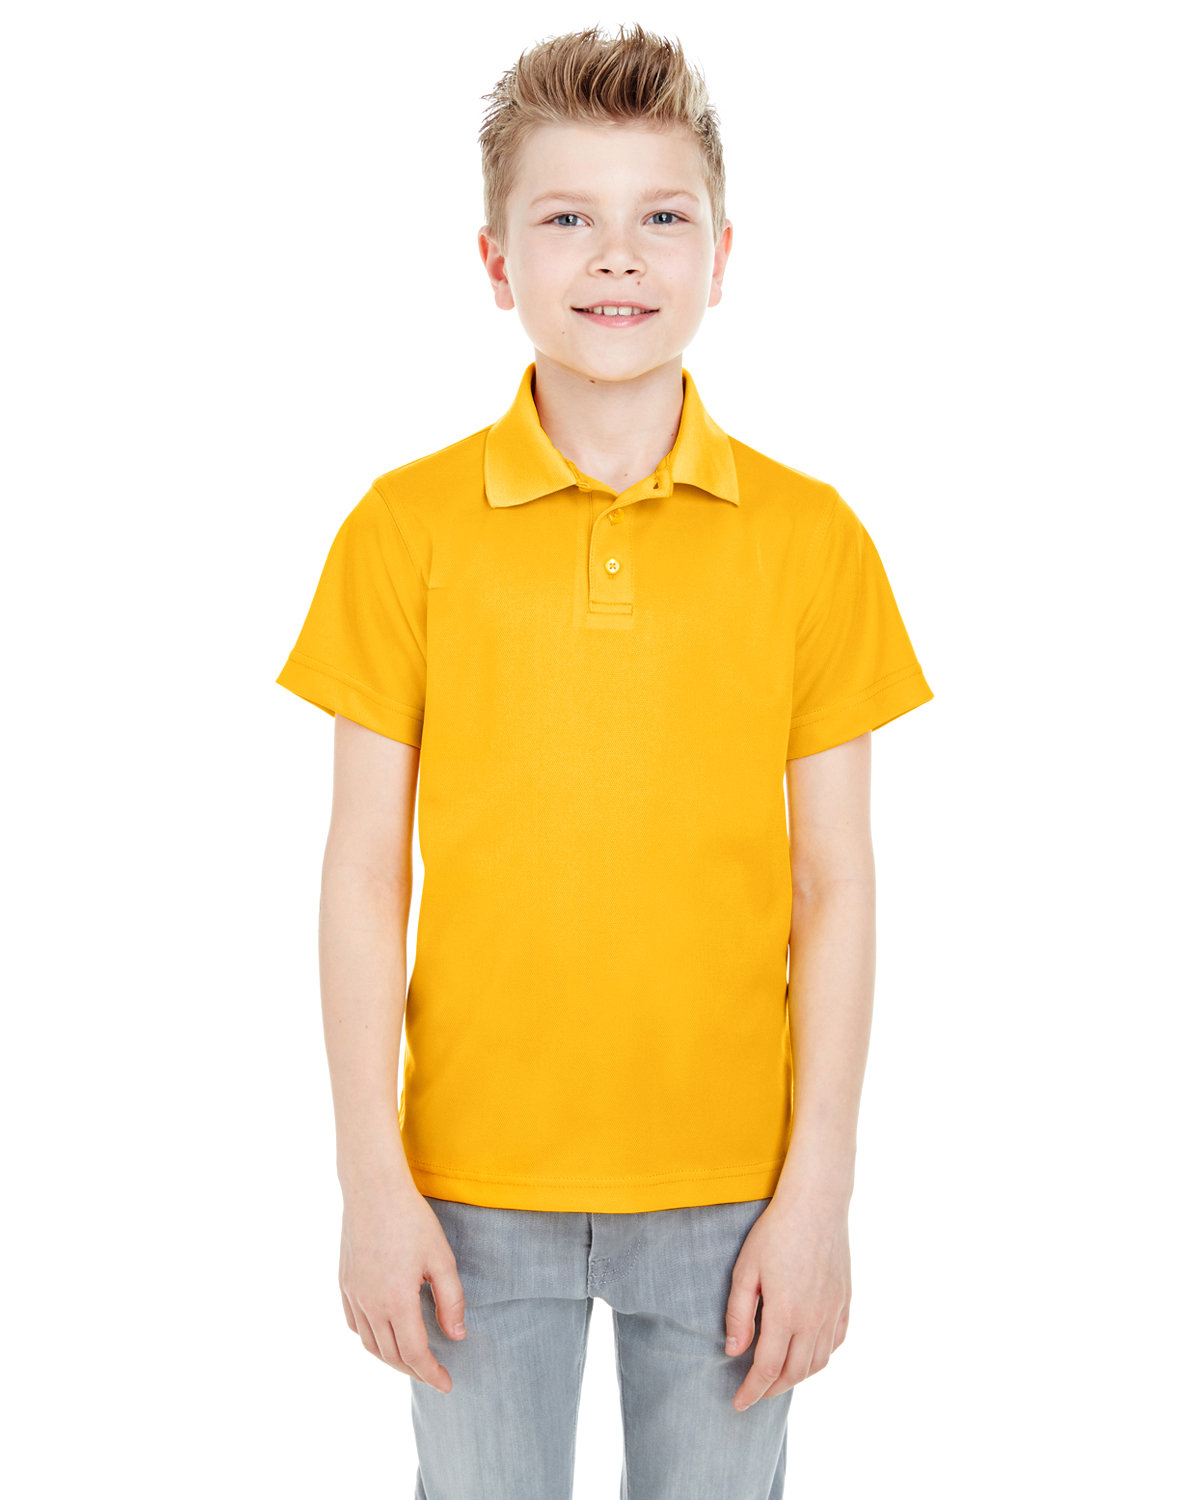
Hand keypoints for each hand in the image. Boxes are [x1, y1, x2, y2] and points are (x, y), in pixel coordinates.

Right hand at [339, 1188, 466, 1392]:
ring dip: (392, 1358)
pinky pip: (354, 1324)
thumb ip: (451, 1300)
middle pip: (391, 1355)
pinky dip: (370, 1338)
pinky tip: (384, 1334)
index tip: (447, 1384)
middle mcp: (370, 1304)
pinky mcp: (344, 1283)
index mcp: (396, 1301)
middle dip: (415, 1371)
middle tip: (435, 1374)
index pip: (415, 1354)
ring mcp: (353, 1294)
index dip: (432, 1374)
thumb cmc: (412, 1220)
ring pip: (370, 1344)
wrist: (373, 1189)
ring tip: (412, 1359)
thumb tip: (456, 1336)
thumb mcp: (442, 1258)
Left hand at [723, 1196, 850, 1409]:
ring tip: (778, 1376)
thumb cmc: (775, 1232)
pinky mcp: (845, 1300)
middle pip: (795, 1373)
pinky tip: (808, 1352)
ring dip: (797, 1376)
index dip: (752, 1391)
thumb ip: (739, 1314)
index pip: (768, 1369)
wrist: (816, 1203)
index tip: (738, 1403)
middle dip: (773, 1389)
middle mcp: (814, 1319)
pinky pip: (836, 1341)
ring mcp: (834, 1311)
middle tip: (755, 1392)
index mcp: (787, 1314)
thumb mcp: (746, 1270)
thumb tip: (734, 1351)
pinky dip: (821, 1356)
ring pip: (819, 1362)